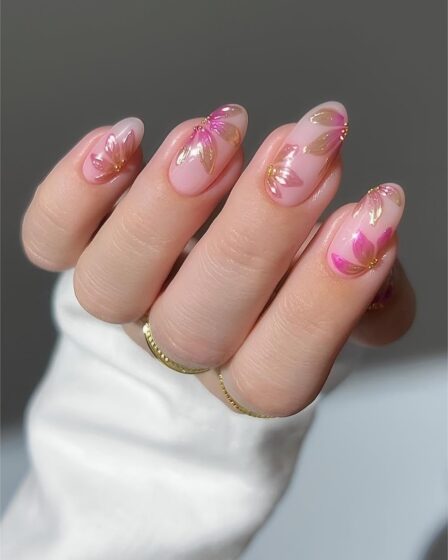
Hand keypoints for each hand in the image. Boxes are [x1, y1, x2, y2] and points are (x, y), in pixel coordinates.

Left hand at [22, 102, 414, 416]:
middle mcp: (181, 346)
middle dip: (255, 231)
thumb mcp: (347, 302)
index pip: (278, 370)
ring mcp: (127, 304)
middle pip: (196, 326)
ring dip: (166, 206)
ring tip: (220, 133)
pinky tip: (128, 138)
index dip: (322, 300)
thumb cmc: (287, 293)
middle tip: (303, 149)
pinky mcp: (82, 256)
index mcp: (252, 371)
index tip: (371, 214)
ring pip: (112, 286)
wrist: (218, 293)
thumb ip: (370, 296)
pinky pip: (52, 240)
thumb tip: (370, 250)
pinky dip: (76, 192)